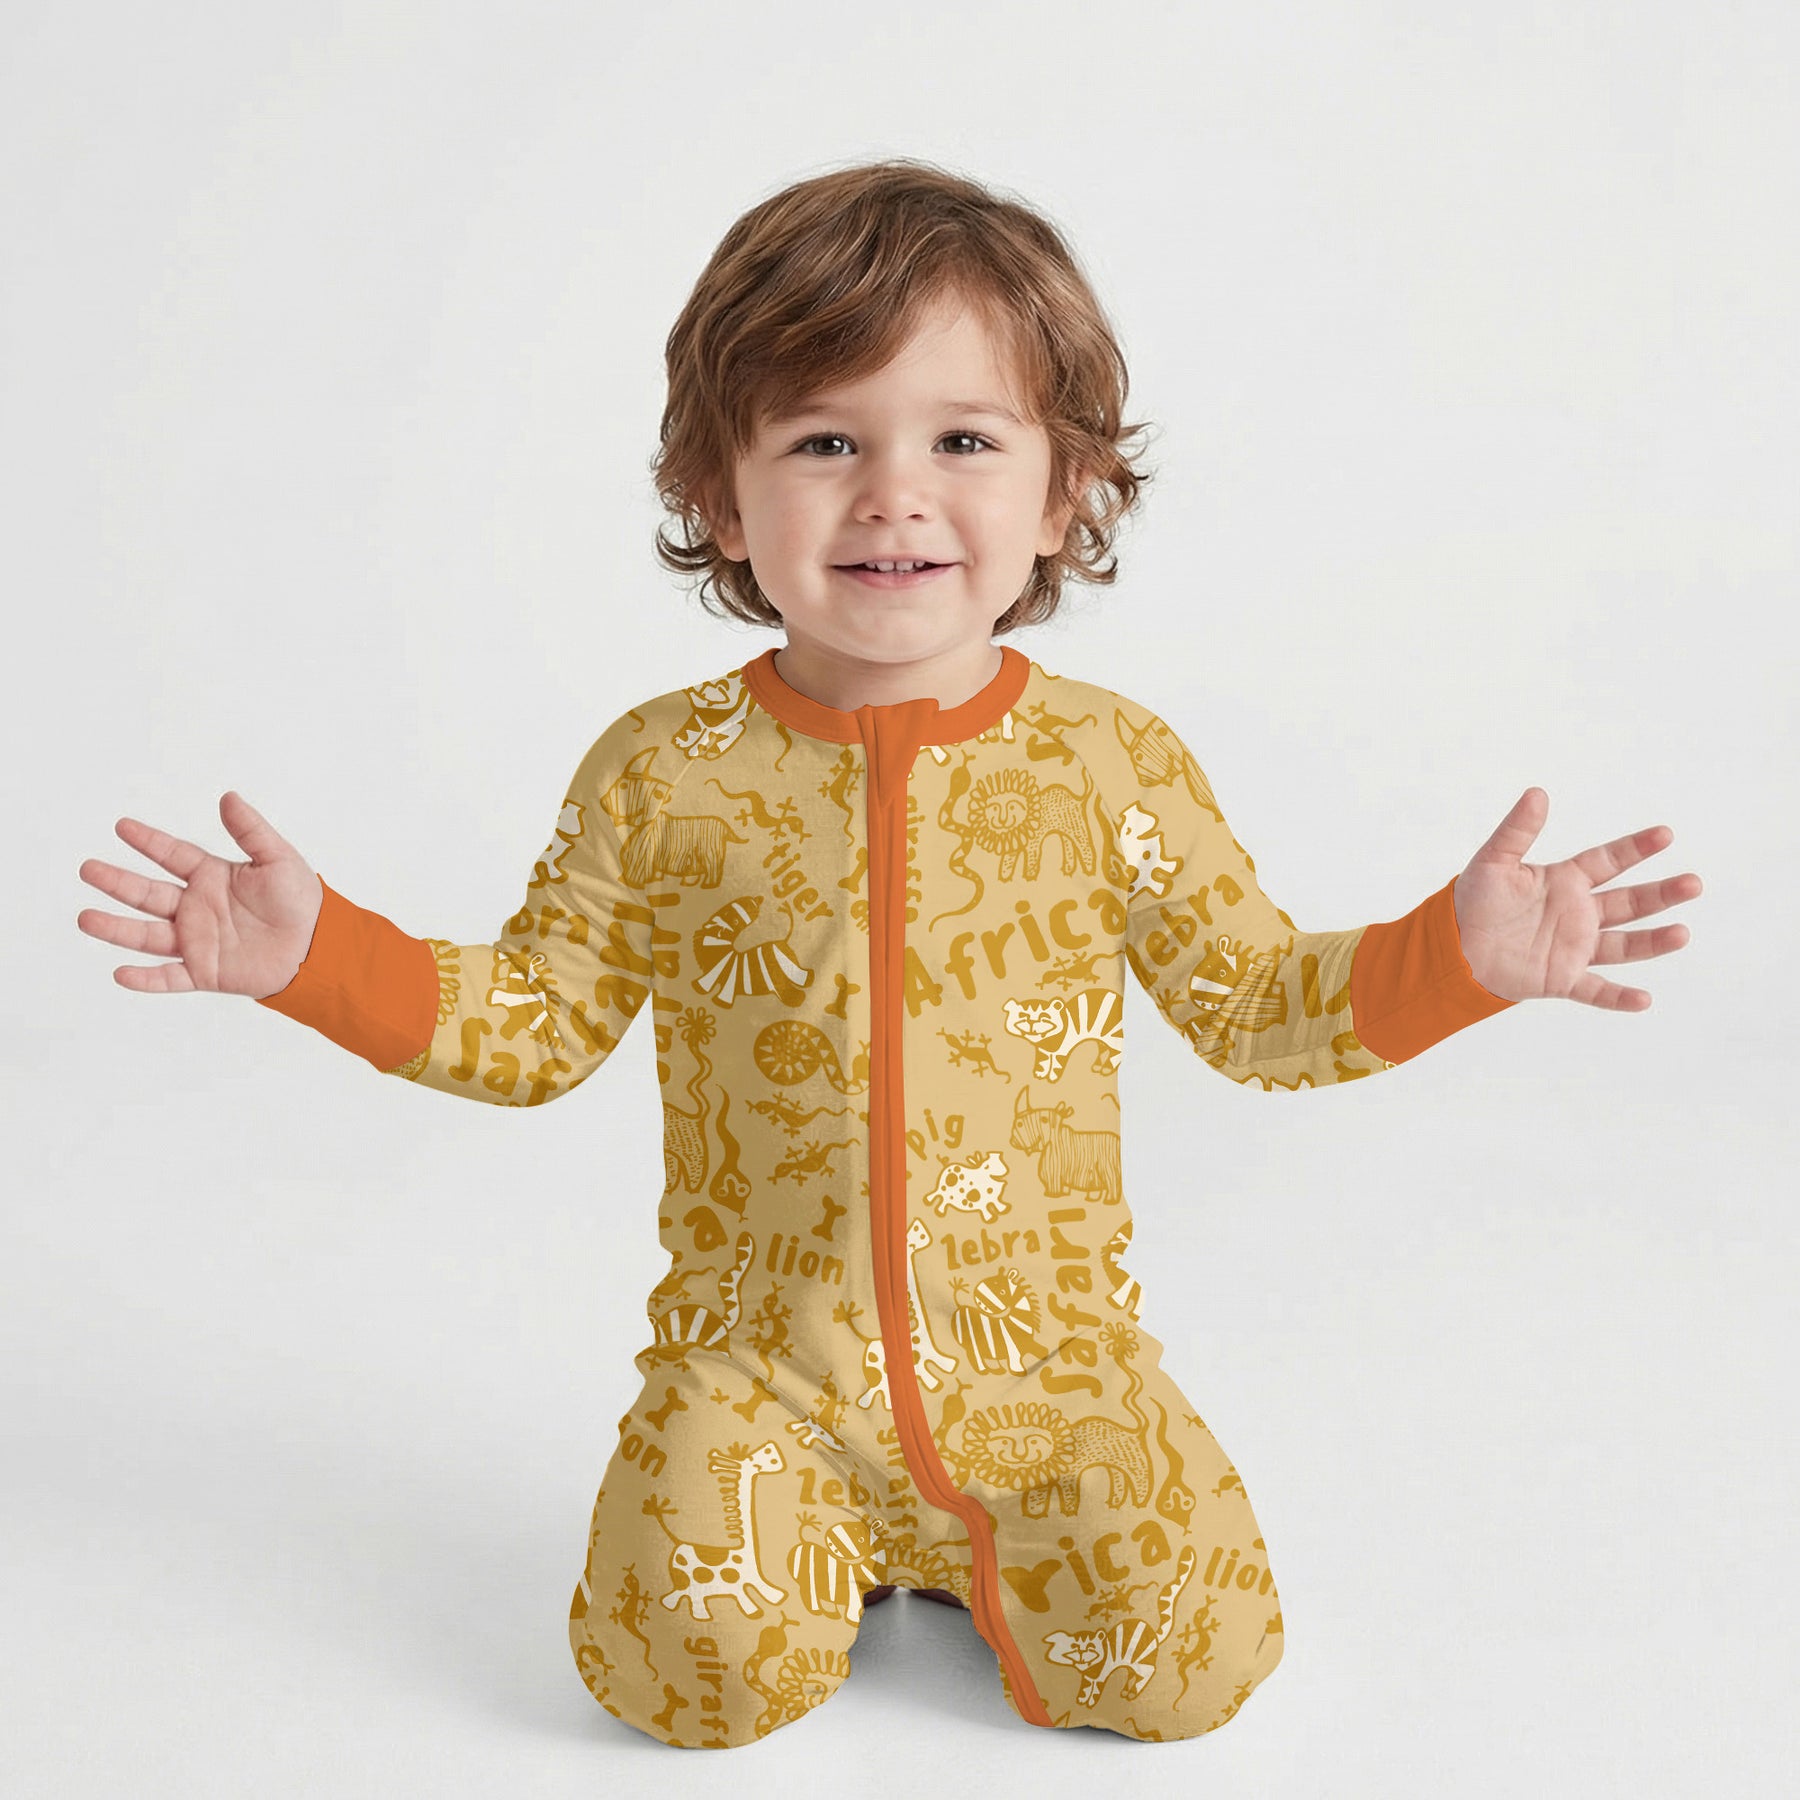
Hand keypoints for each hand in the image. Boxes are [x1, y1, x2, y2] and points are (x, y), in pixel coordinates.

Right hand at [76, 793, 323, 997]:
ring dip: (117, 928)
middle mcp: (198, 908)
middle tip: (87, 868)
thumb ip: (251, 830)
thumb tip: (228, 797)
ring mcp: (198, 941)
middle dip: (117, 882)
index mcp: (213, 877)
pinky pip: (170, 978)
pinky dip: (146, 979)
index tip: (121, 826)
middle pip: (148, 894)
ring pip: (148, 935)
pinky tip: (120, 973)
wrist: (319, 947)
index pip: (173, 855)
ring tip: (85, 919)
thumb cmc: (302, 902)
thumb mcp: (278, 859)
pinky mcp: (206, 972)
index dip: (148, 842)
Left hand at [1452, 788, 1700, 1008]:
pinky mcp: (1561, 979)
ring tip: (1682, 934)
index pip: (1609, 861)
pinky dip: (1618, 997)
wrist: (1452, 948)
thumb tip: (1537, 793)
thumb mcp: (1493, 861)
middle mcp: (1578, 913)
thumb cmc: (1472, 901)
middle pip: (1629, 902)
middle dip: (1661, 894)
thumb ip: (1517, 831)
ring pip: (1623, 945)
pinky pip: (1596, 990)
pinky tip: (1643, 999)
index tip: (1665, 834)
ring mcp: (1574, 947)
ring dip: (1653, 942)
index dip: (1636, 848)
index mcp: (1565, 881)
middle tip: (1693, 884)